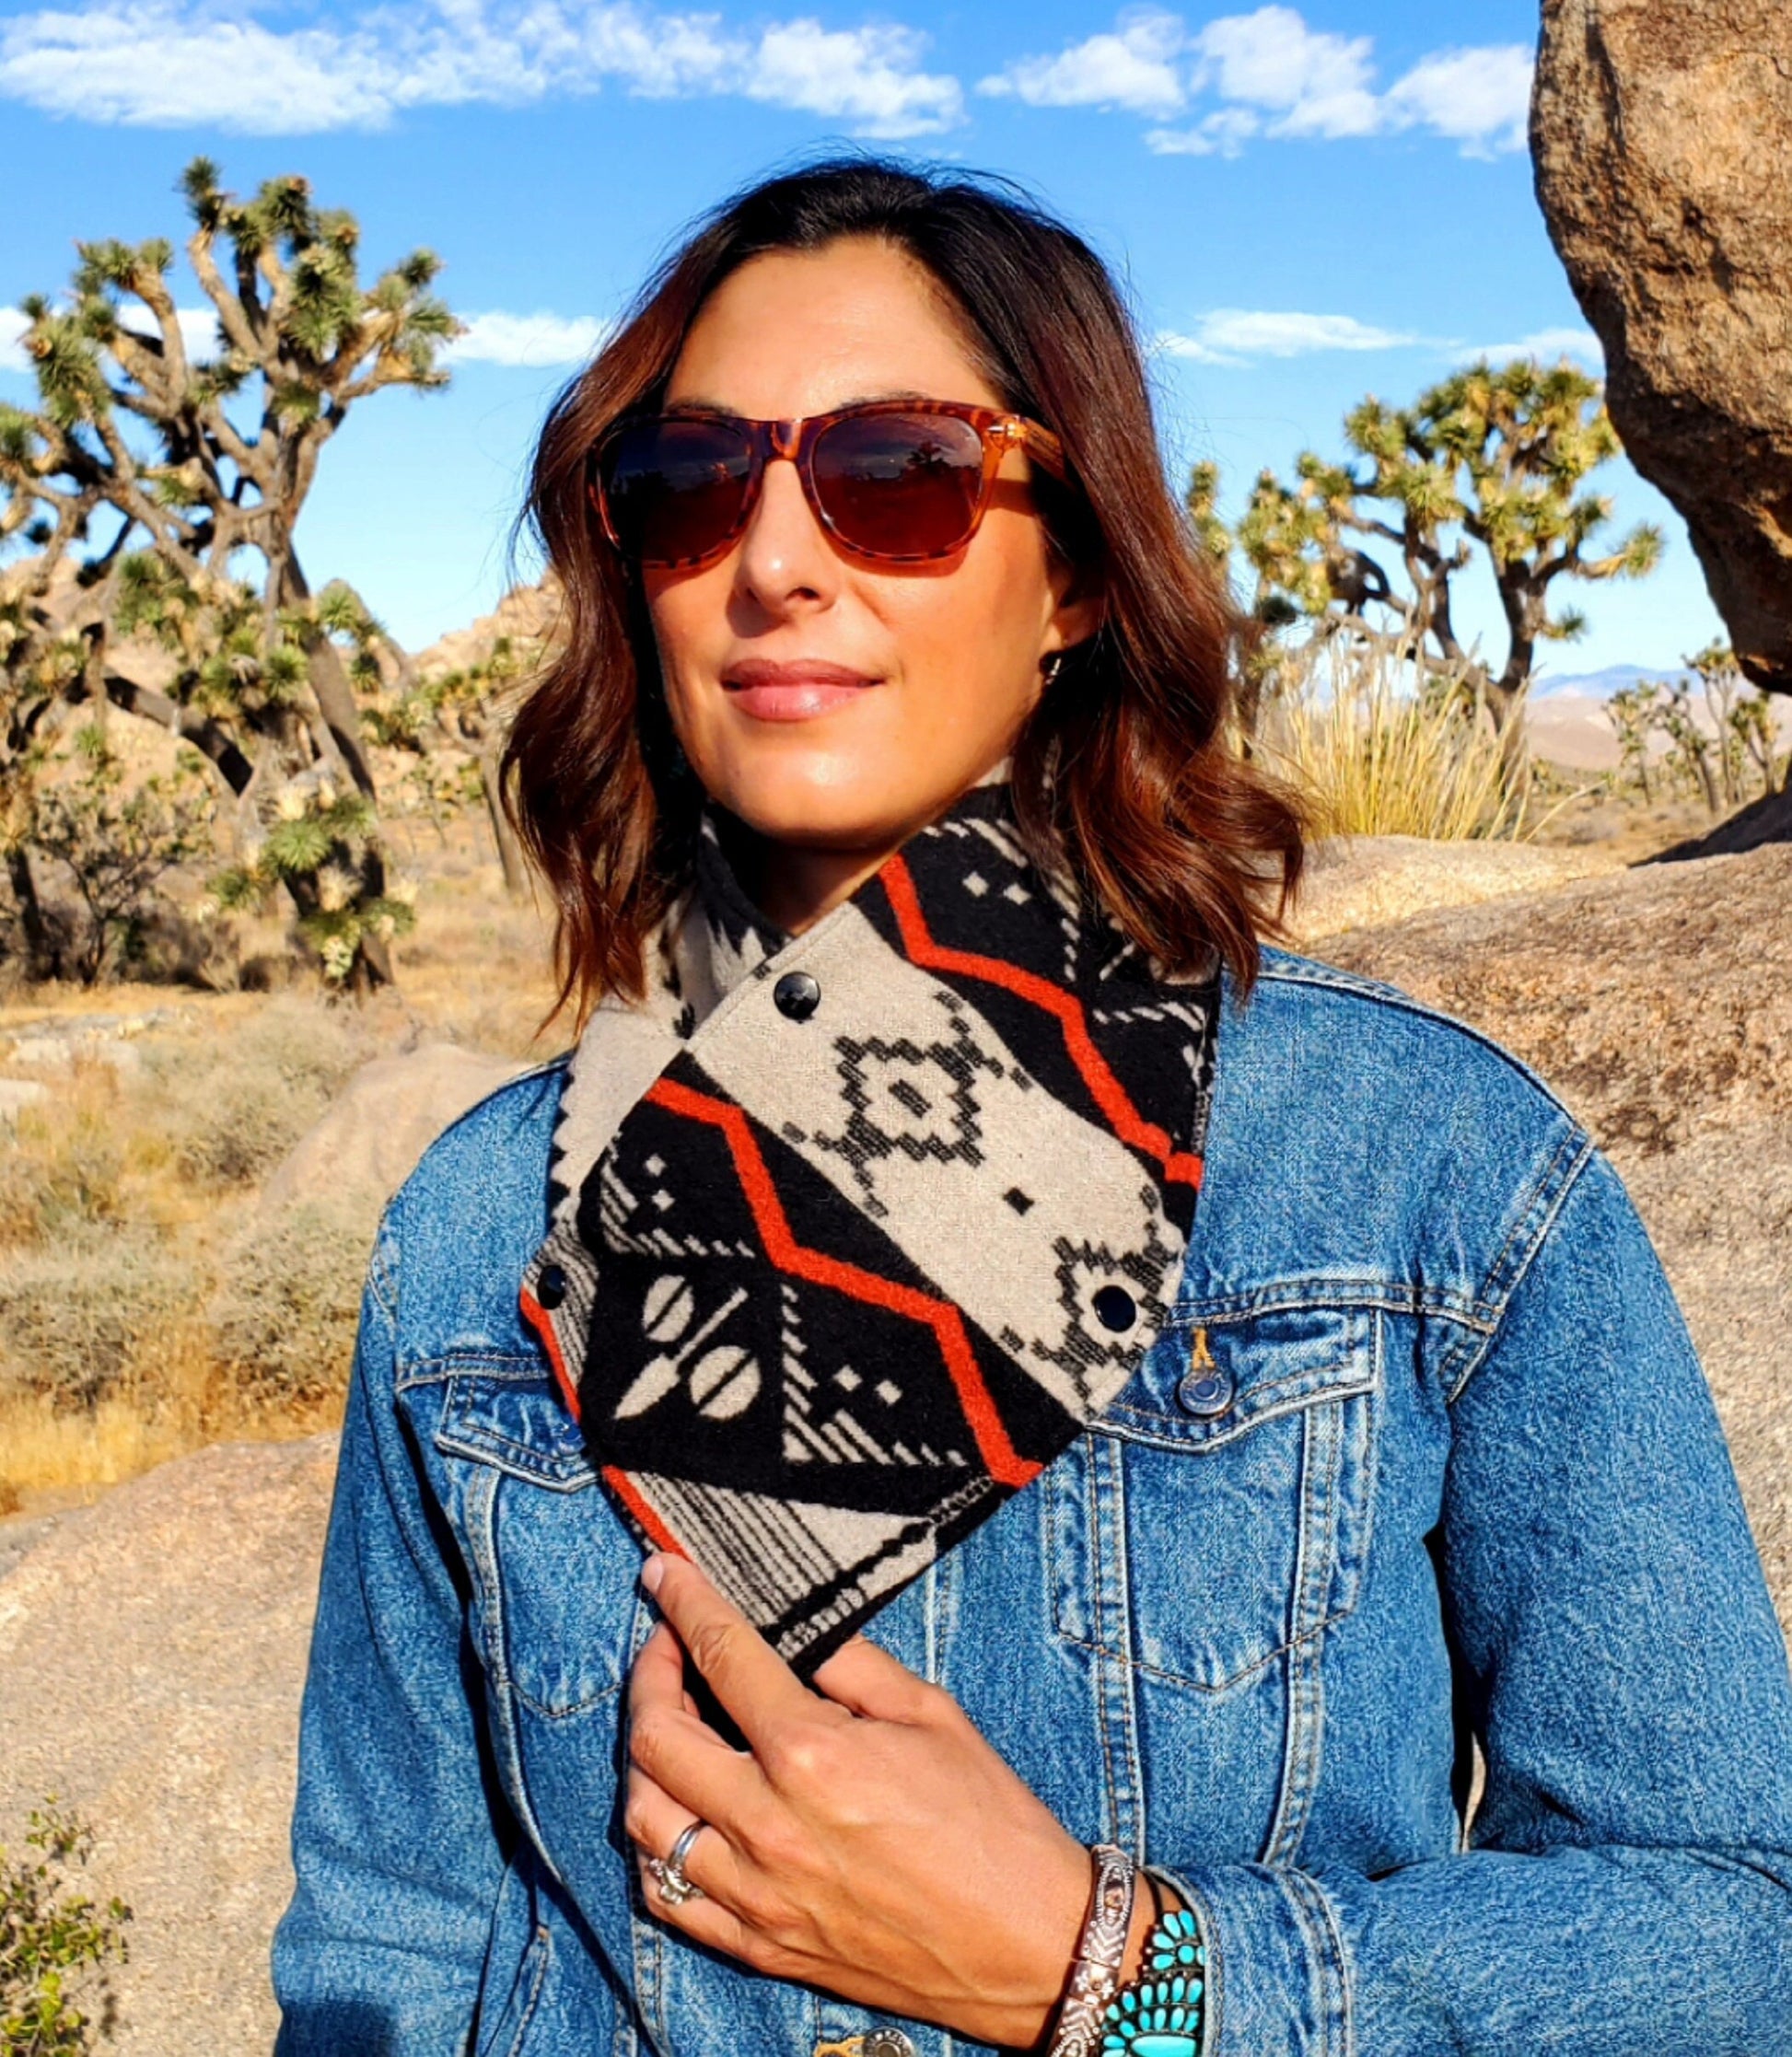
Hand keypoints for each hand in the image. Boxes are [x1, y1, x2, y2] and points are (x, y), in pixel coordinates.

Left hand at [624, 1551, 1108, 2047]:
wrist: (1028, 1944)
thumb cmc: (991, 1822)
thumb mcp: (930, 1712)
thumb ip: (848, 1662)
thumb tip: (787, 1623)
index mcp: (815, 1754)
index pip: (721, 1655)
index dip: (684, 1602)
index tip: (664, 1574)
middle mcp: (770, 1825)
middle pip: (656, 1736)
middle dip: (649, 1674)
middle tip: (668, 1646)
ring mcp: (758, 1893)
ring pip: (644, 1819)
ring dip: (643, 1760)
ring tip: (669, 1727)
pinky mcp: (761, 1946)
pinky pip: (666, 1898)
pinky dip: (655, 1848)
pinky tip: (679, 1814)